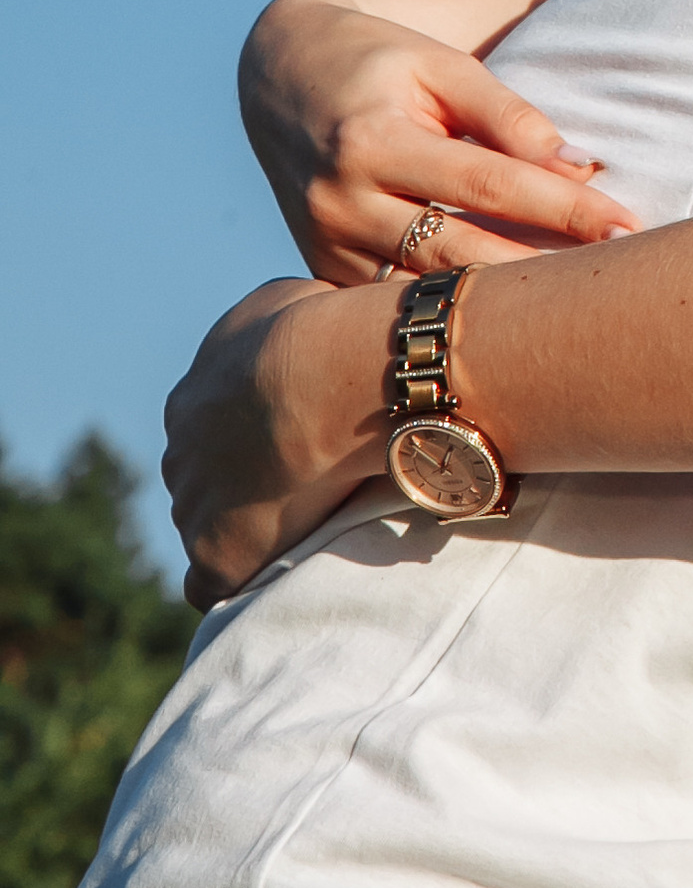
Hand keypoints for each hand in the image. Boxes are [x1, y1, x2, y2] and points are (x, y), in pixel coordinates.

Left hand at [165, 272, 396, 602]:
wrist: (317, 381)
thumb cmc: (314, 332)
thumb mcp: (282, 301)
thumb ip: (273, 326)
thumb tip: (299, 329)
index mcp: (193, 401)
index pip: (212, 428)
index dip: (252, 435)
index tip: (295, 438)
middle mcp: (180, 455)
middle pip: (203, 479)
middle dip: (242, 482)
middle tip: (303, 482)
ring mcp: (193, 507)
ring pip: (207, 526)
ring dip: (244, 529)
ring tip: (303, 528)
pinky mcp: (215, 556)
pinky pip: (207, 585)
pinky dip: (231, 583)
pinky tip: (264, 581)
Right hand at [240, 0, 635, 282]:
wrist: (281, 78)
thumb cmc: (380, 63)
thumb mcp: (439, 65)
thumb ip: (506, 113)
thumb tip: (577, 164)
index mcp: (372, 141)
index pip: (490, 184)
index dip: (563, 208)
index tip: (627, 226)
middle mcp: (340, 202)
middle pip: (462, 250)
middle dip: (544, 270)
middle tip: (621, 279)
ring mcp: (325, 245)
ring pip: (427, 291)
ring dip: (502, 305)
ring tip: (575, 309)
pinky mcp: (322, 270)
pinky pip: (393, 305)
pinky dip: (447, 313)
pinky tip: (507, 324)